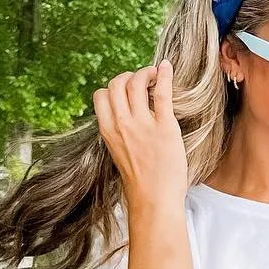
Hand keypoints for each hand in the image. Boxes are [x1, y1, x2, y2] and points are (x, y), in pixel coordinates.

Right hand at [93, 61, 188, 213]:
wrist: (154, 201)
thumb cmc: (141, 182)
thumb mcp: (120, 154)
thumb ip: (120, 133)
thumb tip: (126, 117)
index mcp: (108, 131)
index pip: (101, 95)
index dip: (113, 88)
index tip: (127, 91)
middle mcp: (122, 125)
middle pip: (117, 84)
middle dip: (129, 76)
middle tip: (143, 81)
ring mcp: (142, 125)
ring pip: (136, 83)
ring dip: (145, 73)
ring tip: (155, 75)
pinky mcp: (165, 127)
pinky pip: (161, 93)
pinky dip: (164, 75)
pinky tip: (167, 68)